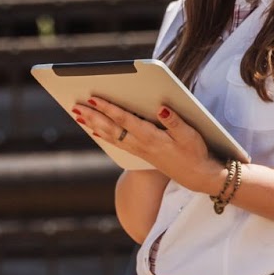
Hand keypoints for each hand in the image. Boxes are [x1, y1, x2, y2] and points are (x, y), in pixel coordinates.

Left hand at [72, 97, 225, 195]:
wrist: (198, 176)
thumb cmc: (195, 153)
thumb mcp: (190, 135)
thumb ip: (175, 121)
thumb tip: (161, 107)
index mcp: (152, 137)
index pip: (125, 120)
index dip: (108, 109)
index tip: (94, 98)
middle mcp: (141, 144)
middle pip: (111, 128)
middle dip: (93, 116)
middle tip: (75, 105)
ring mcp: (139, 150)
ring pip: (111, 136)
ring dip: (93, 124)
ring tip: (78, 114)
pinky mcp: (141, 153)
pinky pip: (117, 142)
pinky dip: (103, 134)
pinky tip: (95, 129)